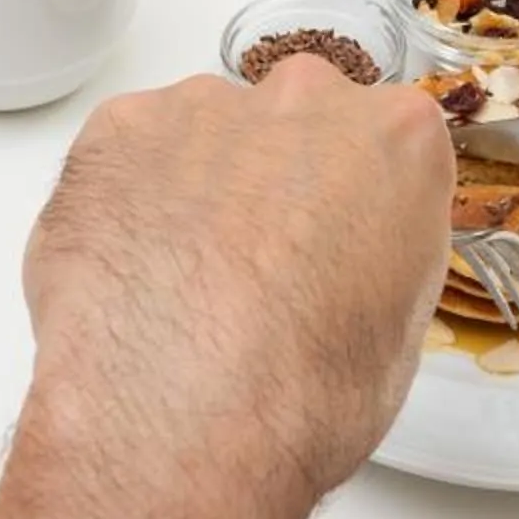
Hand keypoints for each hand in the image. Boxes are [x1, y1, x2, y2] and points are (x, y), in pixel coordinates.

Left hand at [25, 62, 453, 514]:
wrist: (176, 421)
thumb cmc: (301, 397)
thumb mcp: (392, 337)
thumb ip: (373, 258)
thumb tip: (339, 262)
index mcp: (397, 140)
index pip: (385, 145)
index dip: (352, 204)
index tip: (329, 248)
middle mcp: (305, 98)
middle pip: (295, 122)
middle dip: (274, 182)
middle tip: (249, 272)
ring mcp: (205, 106)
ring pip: (205, 133)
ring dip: (197, 190)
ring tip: (178, 286)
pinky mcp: (121, 126)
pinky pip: (130, 152)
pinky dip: (126, 199)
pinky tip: (130, 273)